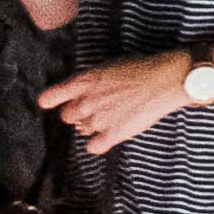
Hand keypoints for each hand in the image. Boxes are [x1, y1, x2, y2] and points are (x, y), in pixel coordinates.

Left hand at [39, 48, 192, 154]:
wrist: (163, 80)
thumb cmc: (140, 69)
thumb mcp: (108, 67)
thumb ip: (88, 82)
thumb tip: (80, 96)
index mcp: (83, 82)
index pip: (50, 98)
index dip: (51, 101)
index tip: (52, 103)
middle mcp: (85, 102)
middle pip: (67, 117)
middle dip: (78, 113)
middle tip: (96, 107)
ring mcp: (98, 120)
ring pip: (82, 130)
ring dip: (93, 125)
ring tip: (112, 115)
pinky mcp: (112, 135)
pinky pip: (93, 147)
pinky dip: (99, 143)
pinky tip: (109, 134)